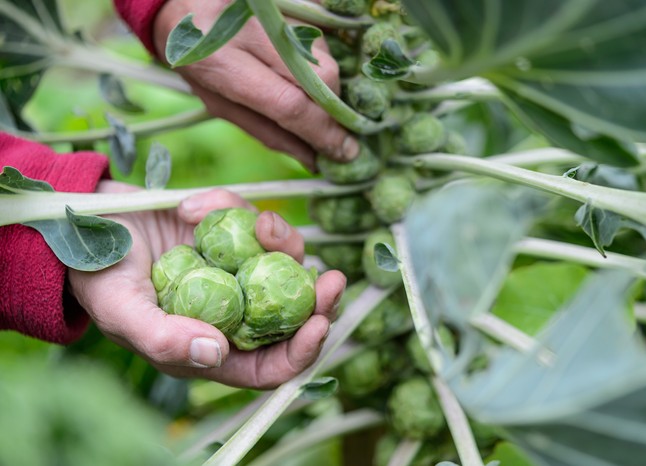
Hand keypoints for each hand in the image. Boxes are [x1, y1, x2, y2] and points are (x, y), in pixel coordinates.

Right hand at [67, 181, 345, 388]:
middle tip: (334, 279)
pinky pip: (252, 220)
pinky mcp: (232, 231)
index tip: (319, 324)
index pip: (270, 365)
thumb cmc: (98, 276)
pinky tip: (192, 206)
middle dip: (319, 301)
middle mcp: (234, 310)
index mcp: (212, 345)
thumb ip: (163, 337)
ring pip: (285, 262)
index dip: (301, 352)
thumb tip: (217, 353)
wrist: (85, 222)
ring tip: (256, 222)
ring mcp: (237, 268)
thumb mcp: (120, 310)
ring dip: (280, 241)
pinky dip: (232, 207)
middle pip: (294, 315)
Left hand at [153, 0, 358, 170]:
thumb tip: (313, 159)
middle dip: (331, 108)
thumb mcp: (220, 103)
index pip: (290, 104)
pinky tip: (296, 60)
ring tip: (296, 83)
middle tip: (324, 124)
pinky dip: (319, 57)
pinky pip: (323, 36)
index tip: (345, 152)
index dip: (322, 133)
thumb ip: (267, 132)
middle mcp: (253, 28)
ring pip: (326, 56)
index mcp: (223, 63)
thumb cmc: (198, 60)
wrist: (182, 1)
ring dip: (323, 83)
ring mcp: (277, 8)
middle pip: (322, 78)